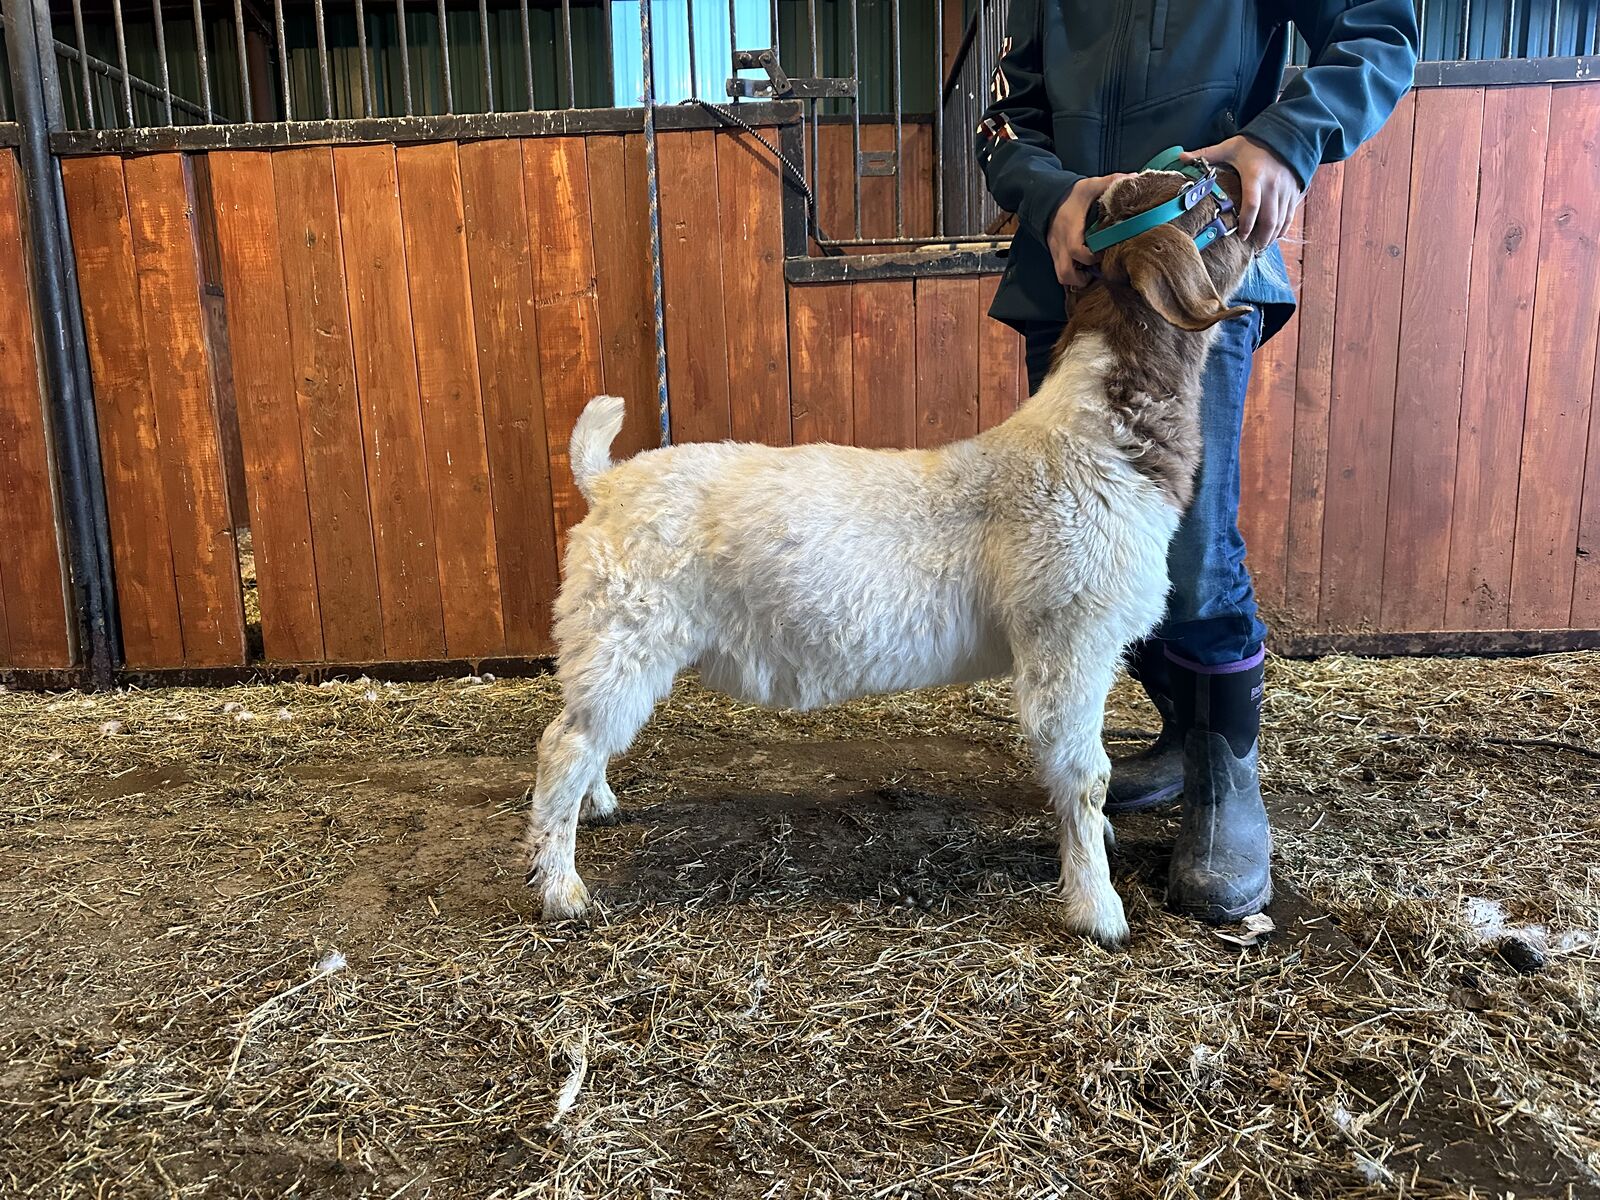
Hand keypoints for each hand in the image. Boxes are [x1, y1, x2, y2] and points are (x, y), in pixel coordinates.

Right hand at [1046, 173, 1133, 289]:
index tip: (1104, 252)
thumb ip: (1111, 182)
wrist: (1046, 196)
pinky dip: (1072, 274)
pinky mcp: (1054, 253)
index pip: (1078, 252)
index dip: (1092, 258)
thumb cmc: (1071, 194)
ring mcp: (1055, 251)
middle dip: (1082, 279)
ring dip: (1076, 279)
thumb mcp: (1090, 185)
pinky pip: (1061, 271)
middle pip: (1066, 274)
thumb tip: (1135, 178)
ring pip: (1062, 276)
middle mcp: (1060, 245)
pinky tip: (1083, 268)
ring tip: (1089, 272)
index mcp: (1070, 230)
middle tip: (1096, 271)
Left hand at [1184, 136, 1301, 249]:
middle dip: (1261, 237)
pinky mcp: (1294, 191)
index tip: (1240, 236)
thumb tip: (1181, 157)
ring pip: (1281, 220)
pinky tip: (1274, 236)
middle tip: (1252, 249)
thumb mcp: (1230, 147)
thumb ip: (1207, 154)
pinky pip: (1290, 215)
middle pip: (1269, 218)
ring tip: (1261, 247)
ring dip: (1272, 236)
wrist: (1284, 134)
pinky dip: (1283, 228)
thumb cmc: (1253, 144)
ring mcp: (1286, 189)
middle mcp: (1273, 184)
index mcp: (1255, 175)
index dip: (1247, 223)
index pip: (1252, 204)